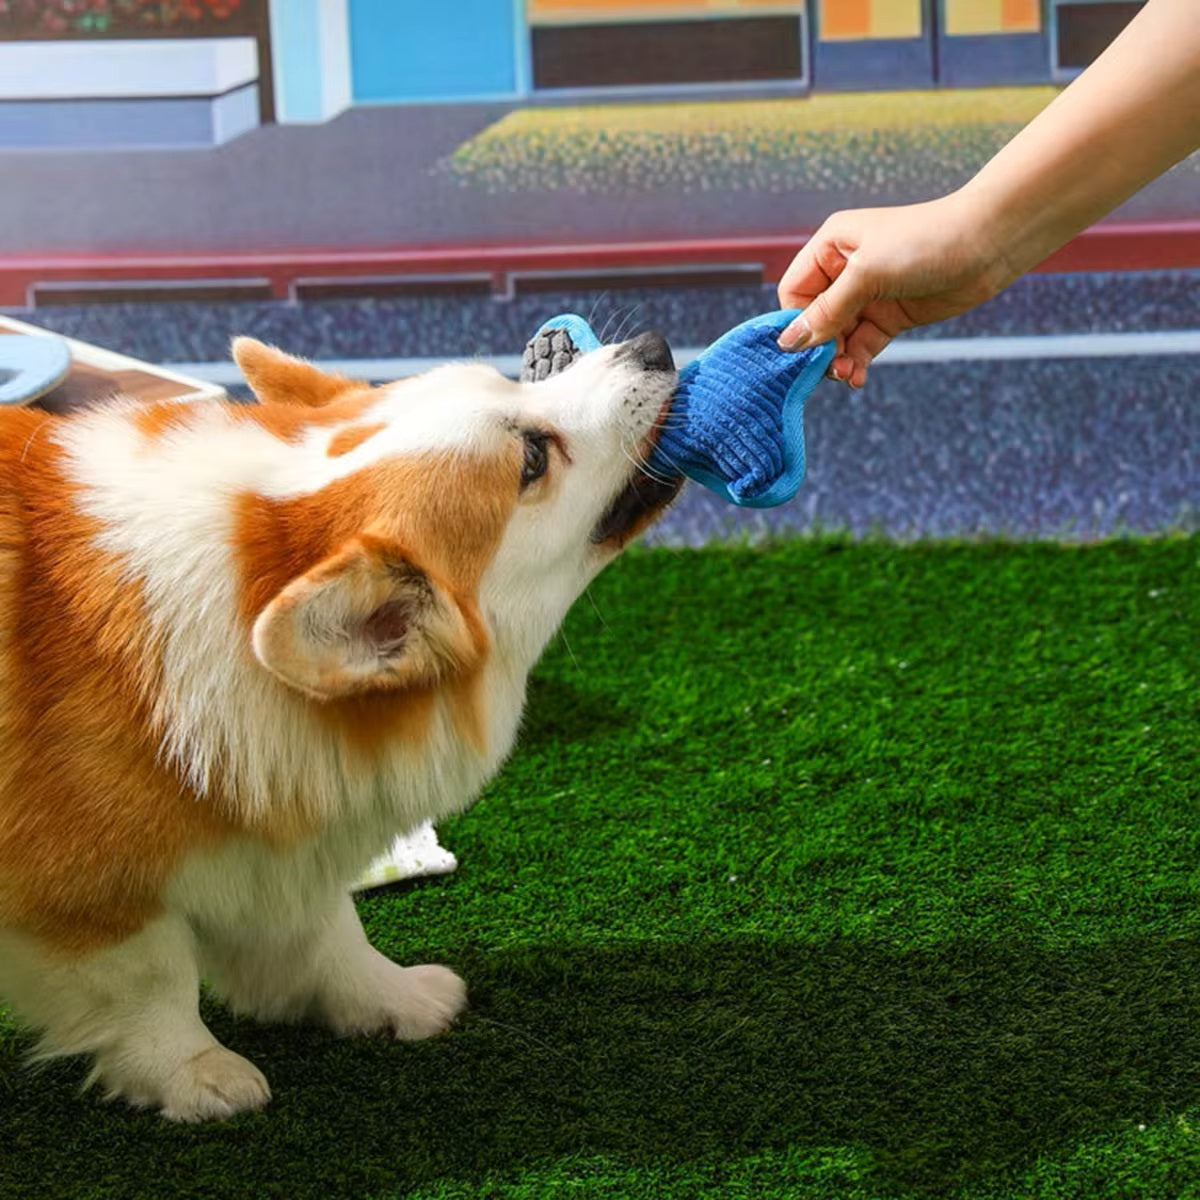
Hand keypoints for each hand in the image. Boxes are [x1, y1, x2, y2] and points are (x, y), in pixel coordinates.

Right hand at [776, 194, 1010, 387]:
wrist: (988, 243)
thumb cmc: (926, 241)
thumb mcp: (867, 274)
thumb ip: (827, 311)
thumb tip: (789, 342)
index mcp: (830, 247)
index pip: (795, 293)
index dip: (796, 322)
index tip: (804, 349)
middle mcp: (845, 271)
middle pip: (814, 320)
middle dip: (820, 346)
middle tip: (830, 368)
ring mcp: (868, 296)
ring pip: (838, 338)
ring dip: (838, 360)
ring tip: (846, 375)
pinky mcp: (890, 316)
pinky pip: (861, 346)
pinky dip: (856, 363)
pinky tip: (857, 377)